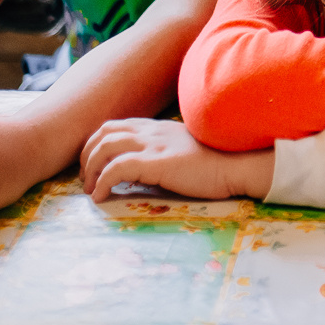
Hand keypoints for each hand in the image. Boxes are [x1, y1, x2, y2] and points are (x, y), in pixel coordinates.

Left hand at [79, 118, 271, 201]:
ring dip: (90, 170)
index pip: (115, 126)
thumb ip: (162, 154)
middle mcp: (151, 132)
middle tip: (86, 178)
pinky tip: (101, 197)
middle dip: (86, 155)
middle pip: (103, 133)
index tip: (93, 166)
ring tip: (90, 190)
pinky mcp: (157, 163)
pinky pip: (117, 169)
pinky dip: (102, 183)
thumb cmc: (217, 162)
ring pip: (104, 148)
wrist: (238, 164)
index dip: (96, 144)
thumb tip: (142, 172)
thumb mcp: (183, 151)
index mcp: (157, 128)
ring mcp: (154, 145)